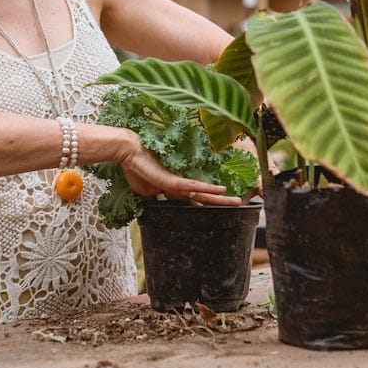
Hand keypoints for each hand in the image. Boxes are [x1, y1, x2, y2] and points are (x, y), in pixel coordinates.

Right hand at [118, 143, 243, 206]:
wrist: (129, 154)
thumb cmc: (135, 169)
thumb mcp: (144, 192)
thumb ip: (153, 201)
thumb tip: (154, 211)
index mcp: (173, 190)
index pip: (192, 201)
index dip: (204, 207)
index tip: (215, 213)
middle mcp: (179, 186)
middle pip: (203, 198)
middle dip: (220, 203)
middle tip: (237, 204)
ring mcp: (178, 183)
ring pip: (204, 193)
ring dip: (220, 198)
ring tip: (237, 201)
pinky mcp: (174, 180)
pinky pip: (193, 186)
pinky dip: (207, 188)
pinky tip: (221, 190)